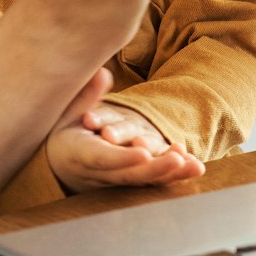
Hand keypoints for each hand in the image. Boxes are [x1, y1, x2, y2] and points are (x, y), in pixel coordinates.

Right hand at [48, 104, 204, 193]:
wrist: (60, 164)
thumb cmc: (63, 133)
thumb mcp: (68, 113)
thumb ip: (86, 96)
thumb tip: (101, 72)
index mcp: (81, 154)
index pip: (103, 158)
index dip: (123, 157)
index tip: (143, 153)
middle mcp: (99, 173)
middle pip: (129, 175)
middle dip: (155, 168)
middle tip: (177, 159)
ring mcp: (115, 181)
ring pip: (144, 181)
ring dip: (171, 174)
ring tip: (195, 165)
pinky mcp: (129, 182)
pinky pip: (152, 181)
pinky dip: (173, 176)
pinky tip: (194, 167)